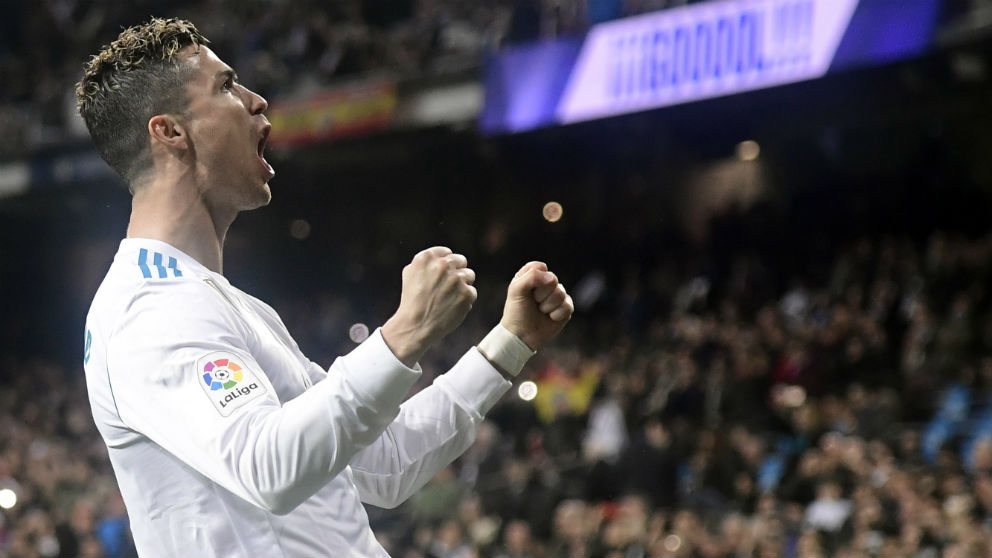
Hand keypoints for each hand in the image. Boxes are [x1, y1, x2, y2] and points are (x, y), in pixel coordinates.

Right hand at [382, 247, 476, 366]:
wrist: (416, 325)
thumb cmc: (412, 300)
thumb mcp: (410, 273)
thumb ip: (426, 262)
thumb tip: (443, 256)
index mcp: (427, 257)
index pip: (447, 253)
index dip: (446, 265)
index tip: (442, 275)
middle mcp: (443, 265)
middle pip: (461, 261)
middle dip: (456, 272)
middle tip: (449, 286)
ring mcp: (456, 279)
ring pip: (469, 275)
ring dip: (462, 285)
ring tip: (450, 298)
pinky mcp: (466, 293)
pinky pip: (472, 292)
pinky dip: (465, 300)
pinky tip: (452, 307)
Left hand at [500, 261, 573, 349]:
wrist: (522, 335)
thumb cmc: (516, 312)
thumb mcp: (516, 290)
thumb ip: (531, 277)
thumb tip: (552, 279)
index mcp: (532, 275)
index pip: (540, 267)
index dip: (534, 280)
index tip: (525, 291)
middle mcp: (546, 283)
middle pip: (552, 280)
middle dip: (540, 295)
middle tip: (533, 304)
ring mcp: (557, 295)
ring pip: (560, 294)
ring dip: (547, 306)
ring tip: (540, 312)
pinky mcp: (566, 308)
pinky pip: (567, 306)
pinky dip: (556, 315)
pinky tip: (549, 318)